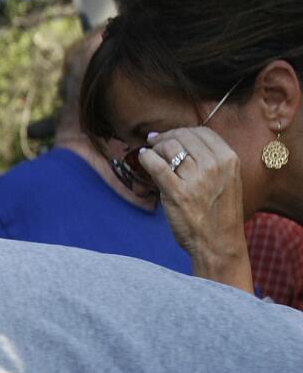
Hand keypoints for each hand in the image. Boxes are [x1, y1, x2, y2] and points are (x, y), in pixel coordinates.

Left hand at [137, 126, 252, 289]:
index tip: (171, 134)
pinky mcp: (177, 193)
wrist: (218, 242)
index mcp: (229, 159)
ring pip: (170, 148)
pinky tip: (143, 157)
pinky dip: (147, 158)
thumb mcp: (227, 180)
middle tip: (155, 141)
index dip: (182, 130)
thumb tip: (185, 142)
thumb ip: (212, 161)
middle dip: (166, 136)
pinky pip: (157, 166)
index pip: (202, 132)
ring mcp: (196, 179)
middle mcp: (214, 165)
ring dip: (156, 147)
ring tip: (150, 152)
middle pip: (184, 136)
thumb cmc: (220, 214)